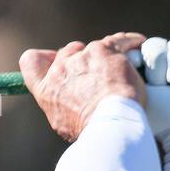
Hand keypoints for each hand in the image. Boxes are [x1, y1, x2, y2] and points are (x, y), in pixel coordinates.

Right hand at [19, 32, 147, 141]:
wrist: (108, 124)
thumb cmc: (88, 130)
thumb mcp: (63, 123)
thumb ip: (61, 104)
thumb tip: (67, 101)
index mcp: (46, 89)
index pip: (31, 61)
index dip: (44, 58)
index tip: (56, 61)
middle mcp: (61, 69)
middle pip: (68, 51)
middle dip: (82, 58)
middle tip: (99, 71)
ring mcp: (83, 57)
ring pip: (96, 48)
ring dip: (108, 56)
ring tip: (123, 67)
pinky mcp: (106, 51)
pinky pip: (121, 41)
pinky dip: (131, 43)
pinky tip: (138, 46)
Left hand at [130, 37, 169, 160]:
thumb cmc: (162, 118)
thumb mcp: (137, 97)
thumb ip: (125, 77)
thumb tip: (124, 55)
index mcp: (136, 77)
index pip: (134, 51)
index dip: (140, 57)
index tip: (140, 67)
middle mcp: (157, 70)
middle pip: (155, 45)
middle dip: (160, 63)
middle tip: (165, 83)